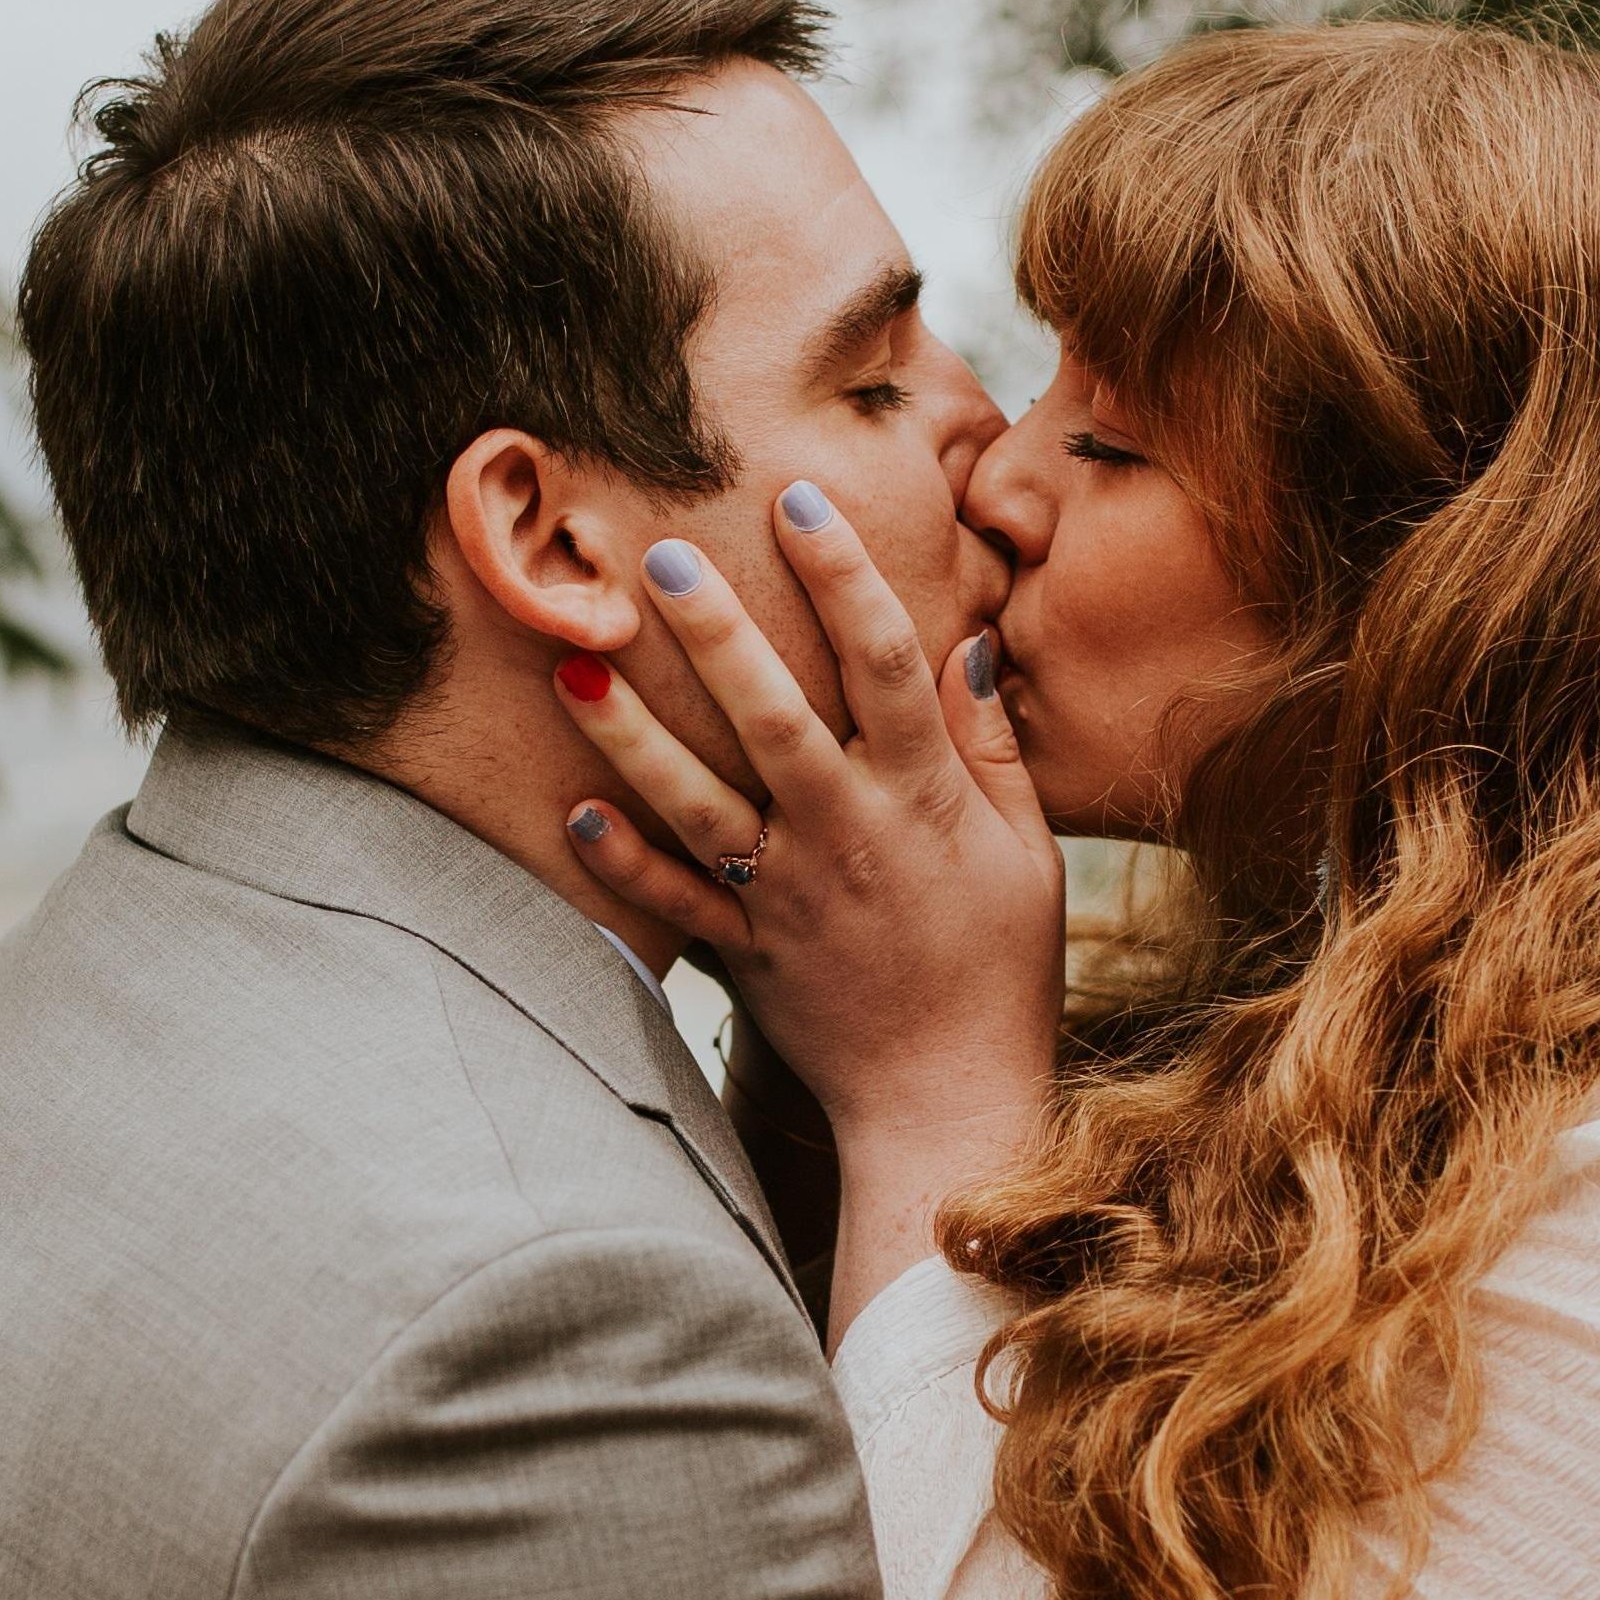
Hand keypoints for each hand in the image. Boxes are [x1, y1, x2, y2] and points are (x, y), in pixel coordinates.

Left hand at [560, 484, 1063, 1336]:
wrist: (952, 1101)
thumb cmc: (1000, 968)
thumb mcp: (1026, 850)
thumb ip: (989, 745)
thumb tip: (966, 640)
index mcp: (923, 798)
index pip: (884, 661)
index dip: (841, 572)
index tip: (796, 498)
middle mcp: (848, 834)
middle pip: (772, 716)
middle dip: (715, 633)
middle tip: (657, 556)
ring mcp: (789, 896)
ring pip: (699, 803)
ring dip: (633, 735)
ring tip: (574, 666)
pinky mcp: (747, 953)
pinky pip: (676, 904)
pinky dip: (624, 863)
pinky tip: (575, 811)